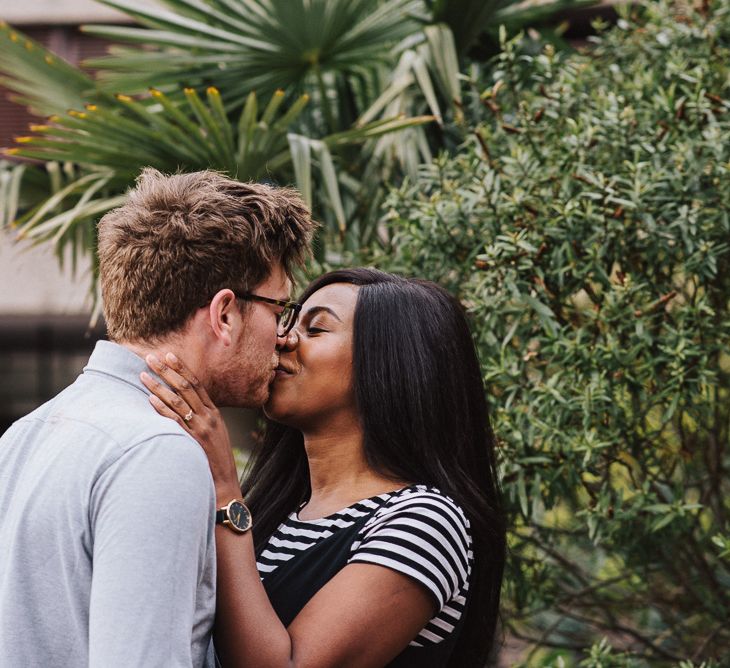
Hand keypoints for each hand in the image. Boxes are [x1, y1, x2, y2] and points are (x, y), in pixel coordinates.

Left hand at [141, 352, 240, 500]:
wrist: (224, 484)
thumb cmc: (215, 459)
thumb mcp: (215, 433)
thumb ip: (202, 418)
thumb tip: (184, 404)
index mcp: (214, 412)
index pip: (196, 383)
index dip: (182, 368)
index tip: (169, 354)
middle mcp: (208, 417)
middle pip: (185, 387)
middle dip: (167, 370)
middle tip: (151, 357)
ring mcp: (201, 428)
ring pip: (177, 401)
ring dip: (158, 386)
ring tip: (142, 375)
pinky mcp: (192, 441)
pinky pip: (174, 421)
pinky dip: (162, 408)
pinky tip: (149, 399)